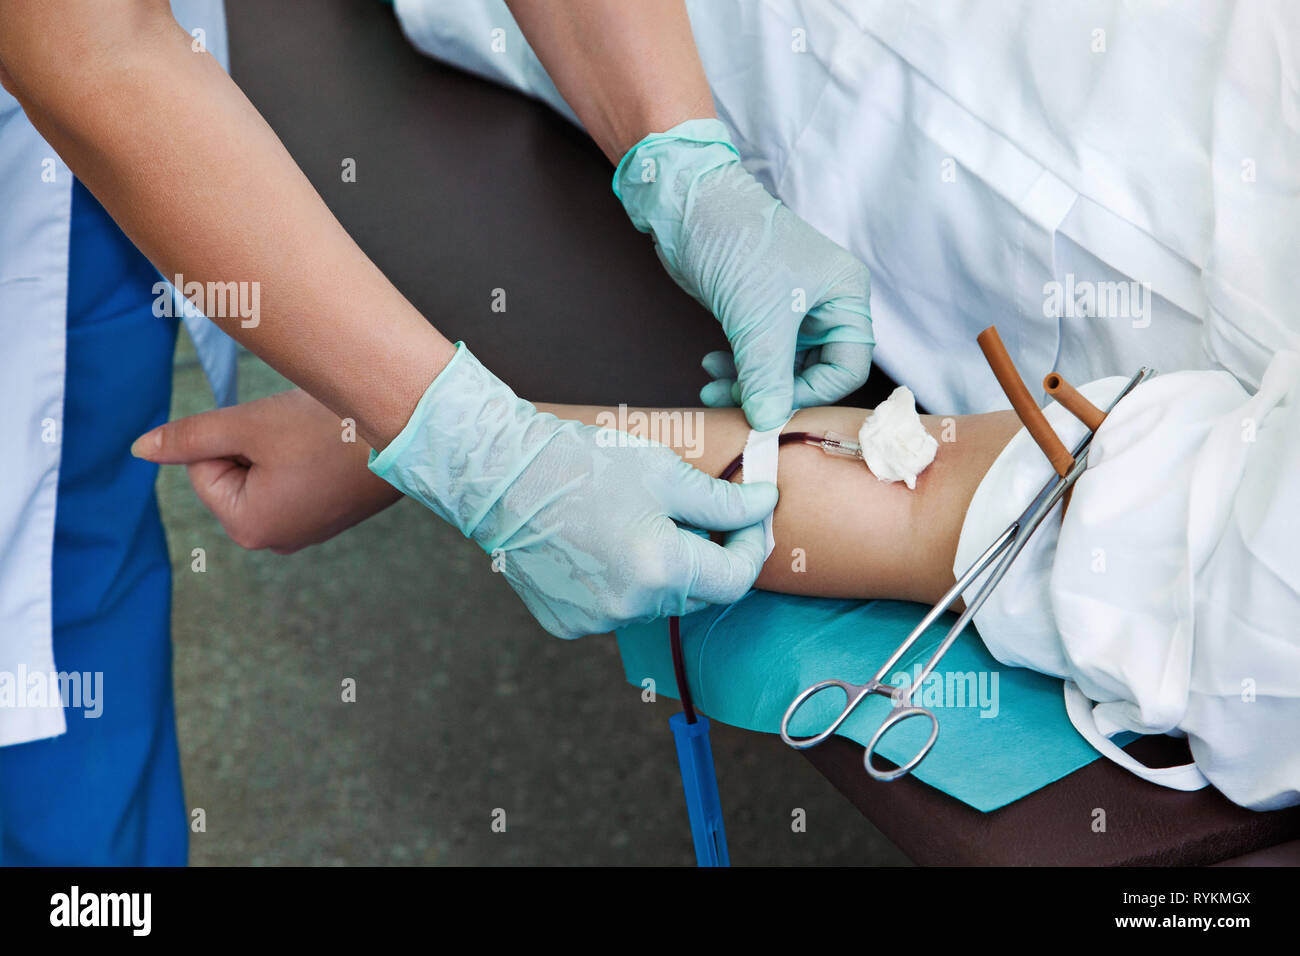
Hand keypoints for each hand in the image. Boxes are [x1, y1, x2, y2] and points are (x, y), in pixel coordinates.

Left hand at [131, 389, 400, 553]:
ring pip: (263, 474)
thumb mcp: (248, 425)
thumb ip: (189, 438)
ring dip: (279, 450)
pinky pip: (294, 482)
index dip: (230, 437)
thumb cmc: (327, 429)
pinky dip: (304, 459)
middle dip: (254, 446)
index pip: (202, 469)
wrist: (410, 431)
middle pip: (232, 476)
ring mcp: (307, 532)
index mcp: (249, 528)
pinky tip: (331, 451)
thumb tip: (140, 449)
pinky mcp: (331, 517)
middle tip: (296, 435)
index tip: (274, 433)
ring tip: (317, 443)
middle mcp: (277, 540)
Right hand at [367, 343, 777, 638]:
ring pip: (656, 601)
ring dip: (663, 569)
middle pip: (696, 592)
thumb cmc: (581, 465)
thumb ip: (723, 499)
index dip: (752, 547)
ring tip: (636, 521)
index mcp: (661, 570)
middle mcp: (631, 608)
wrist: (500, 477)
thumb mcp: (664, 472)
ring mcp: (595, 622)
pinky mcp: (568, 625)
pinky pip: (617, 608)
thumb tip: (764, 506)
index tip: (751, 518)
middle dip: (704, 554)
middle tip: (692, 510)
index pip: (734, 579)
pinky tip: (603, 544)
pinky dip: (624, 582)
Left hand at [614, 118, 874, 430]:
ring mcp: (791, 311)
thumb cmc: (737, 240)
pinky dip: (737, 370)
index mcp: (845, 296)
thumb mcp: (757, 316)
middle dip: (773, 392)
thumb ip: (766, 375)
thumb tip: (767, 423)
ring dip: (748, 385)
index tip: (772, 403)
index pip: (848, 368)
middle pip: (814, 373)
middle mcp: (825, 304)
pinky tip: (711, 367)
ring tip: (715, 388)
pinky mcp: (760, 313)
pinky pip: (757, 358)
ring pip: (780, 370)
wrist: (688, 204)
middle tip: (736, 400)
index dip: (812, 393)